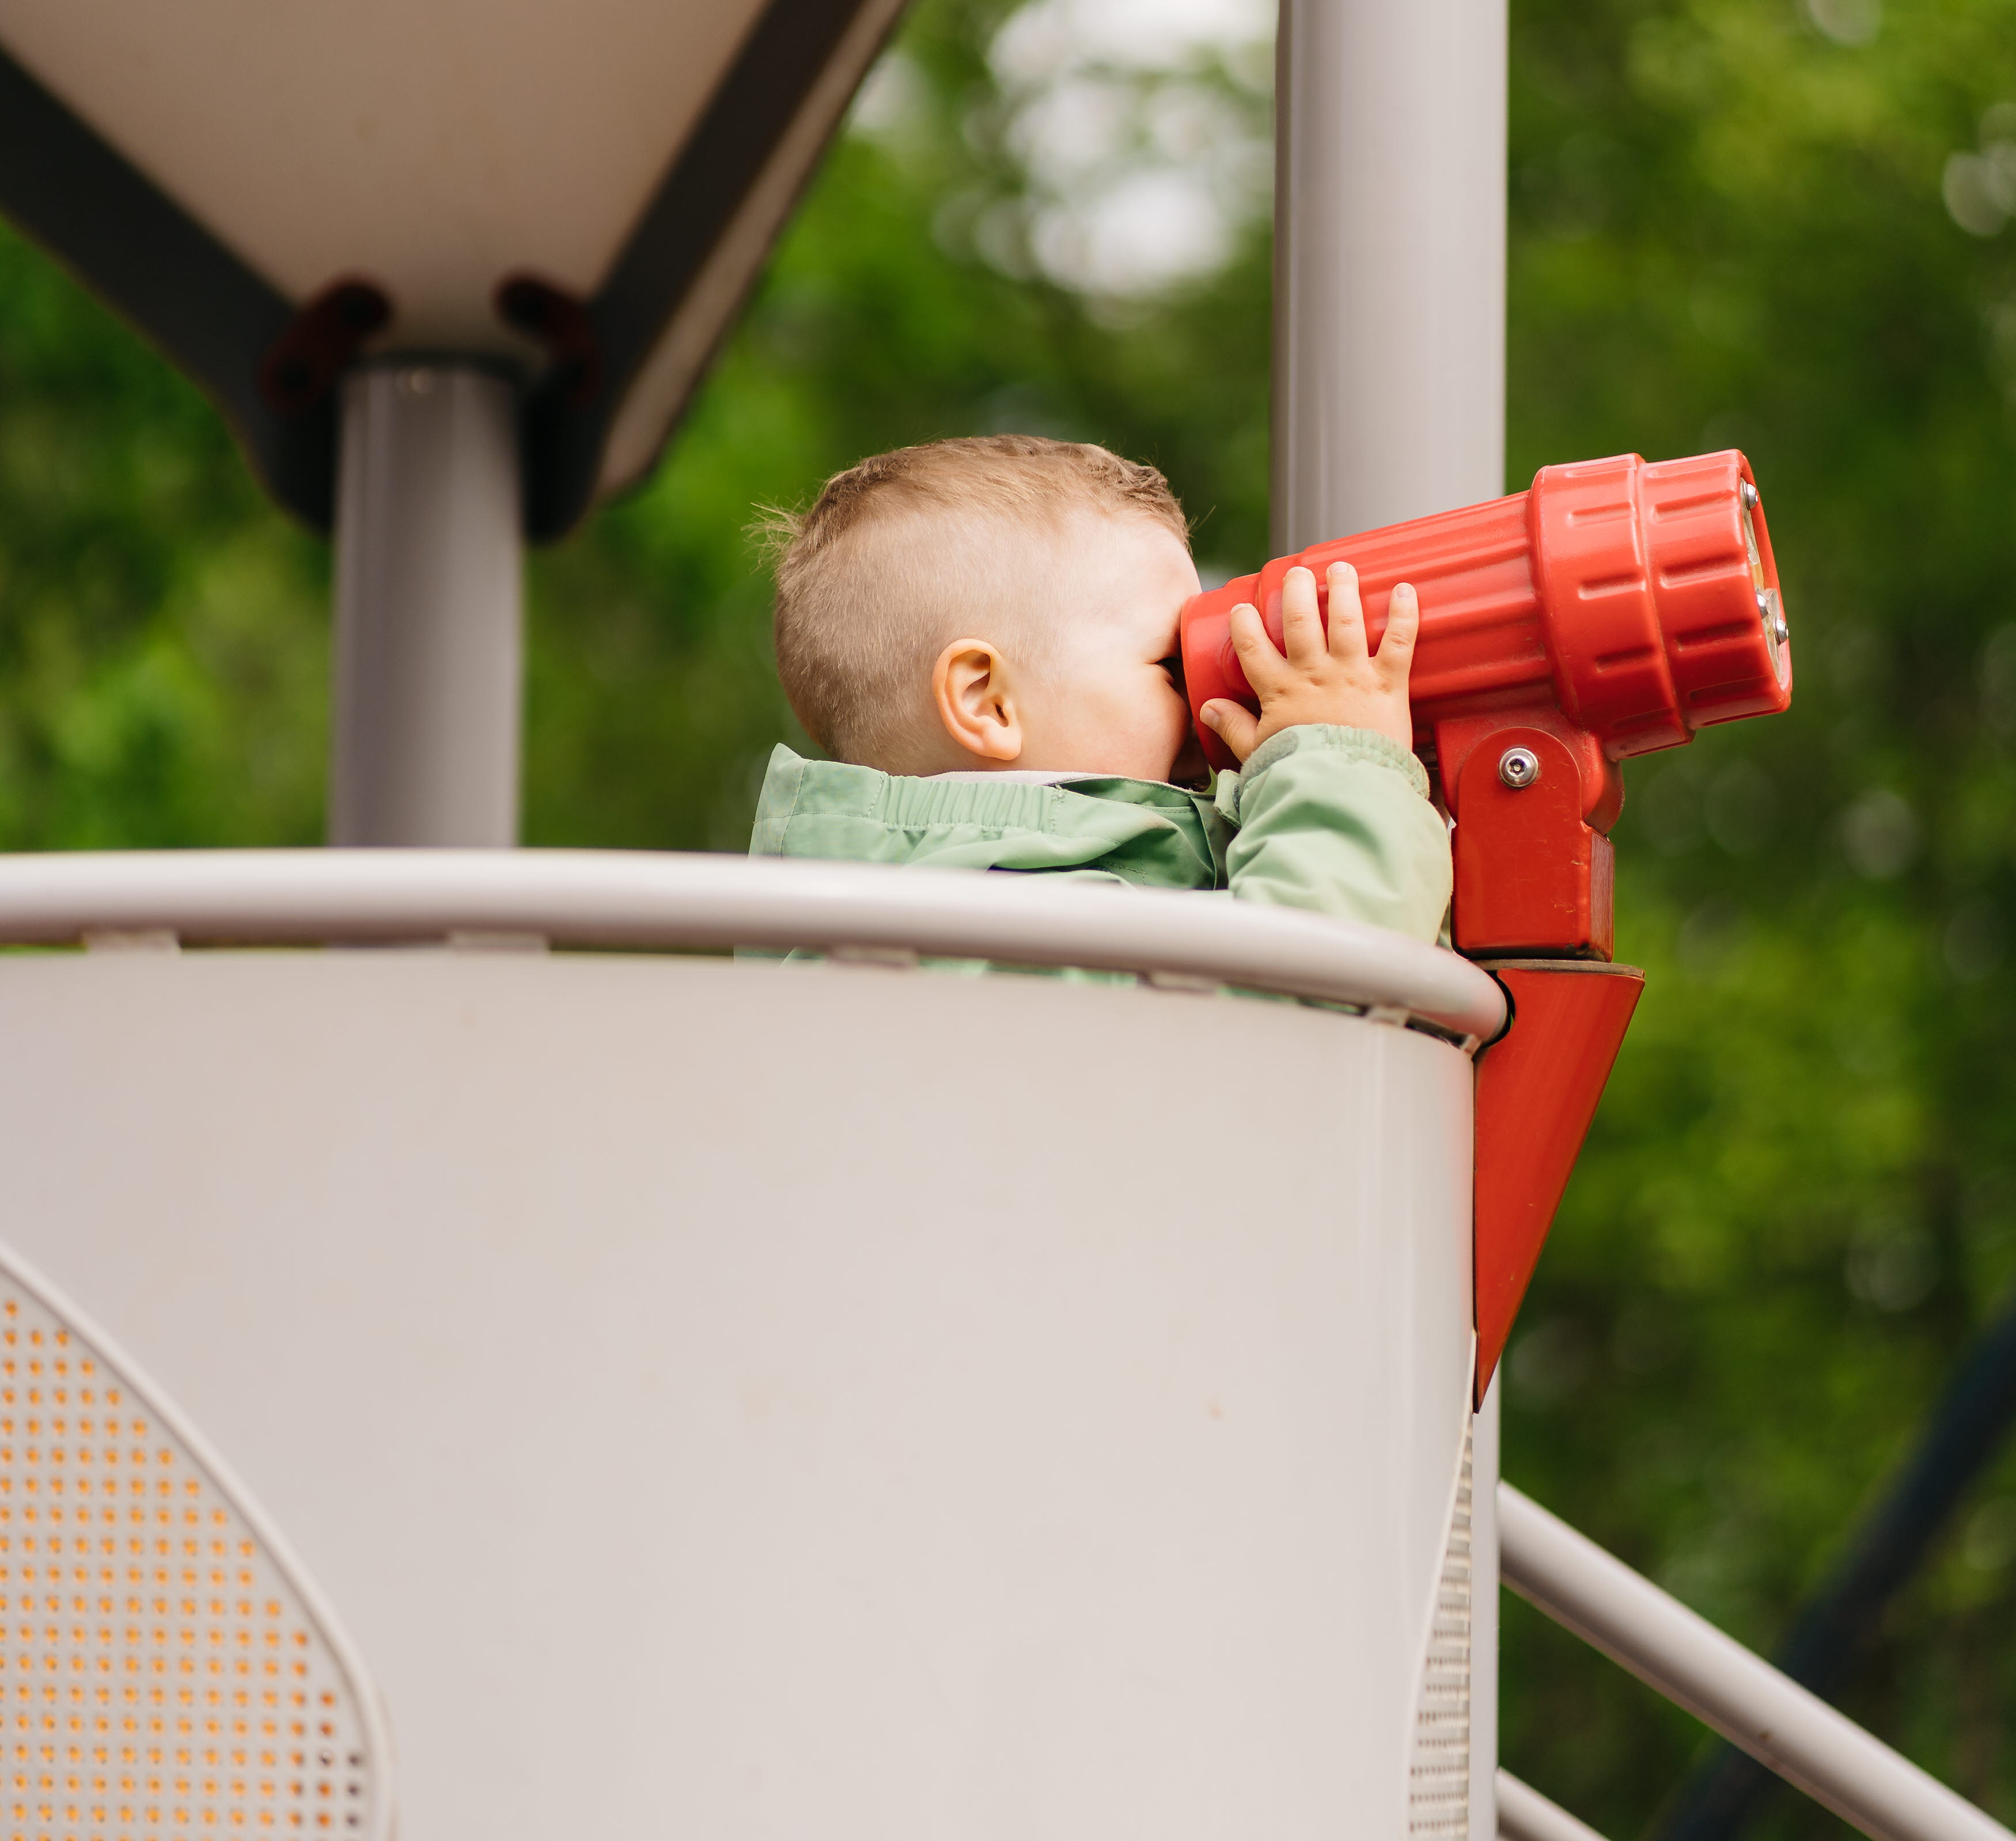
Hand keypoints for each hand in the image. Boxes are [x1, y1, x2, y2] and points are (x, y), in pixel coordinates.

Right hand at [1199, 562, 1416, 762]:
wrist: (1345, 793)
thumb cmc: (1300, 777)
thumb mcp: (1256, 754)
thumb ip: (1233, 728)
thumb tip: (1208, 709)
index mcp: (1280, 691)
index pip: (1253, 646)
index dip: (1244, 623)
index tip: (1242, 609)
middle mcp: (1315, 674)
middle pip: (1300, 619)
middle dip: (1296, 590)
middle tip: (1297, 573)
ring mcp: (1352, 676)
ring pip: (1346, 619)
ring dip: (1344, 588)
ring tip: (1342, 567)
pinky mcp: (1387, 685)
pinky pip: (1399, 641)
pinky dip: (1404, 614)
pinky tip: (1405, 590)